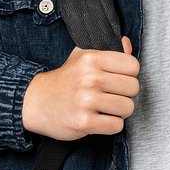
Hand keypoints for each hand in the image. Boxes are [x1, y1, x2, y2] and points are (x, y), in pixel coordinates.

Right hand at [22, 35, 140, 139]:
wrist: (36, 101)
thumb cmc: (64, 80)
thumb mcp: (82, 57)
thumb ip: (107, 49)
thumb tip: (126, 43)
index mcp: (92, 59)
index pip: (132, 65)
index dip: (130, 73)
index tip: (120, 78)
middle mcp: (90, 78)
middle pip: (133, 87)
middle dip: (126, 93)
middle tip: (114, 94)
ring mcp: (87, 101)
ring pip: (127, 107)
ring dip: (120, 111)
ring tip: (108, 107)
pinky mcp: (84, 122)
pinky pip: (116, 126)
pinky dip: (112, 125)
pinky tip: (102, 119)